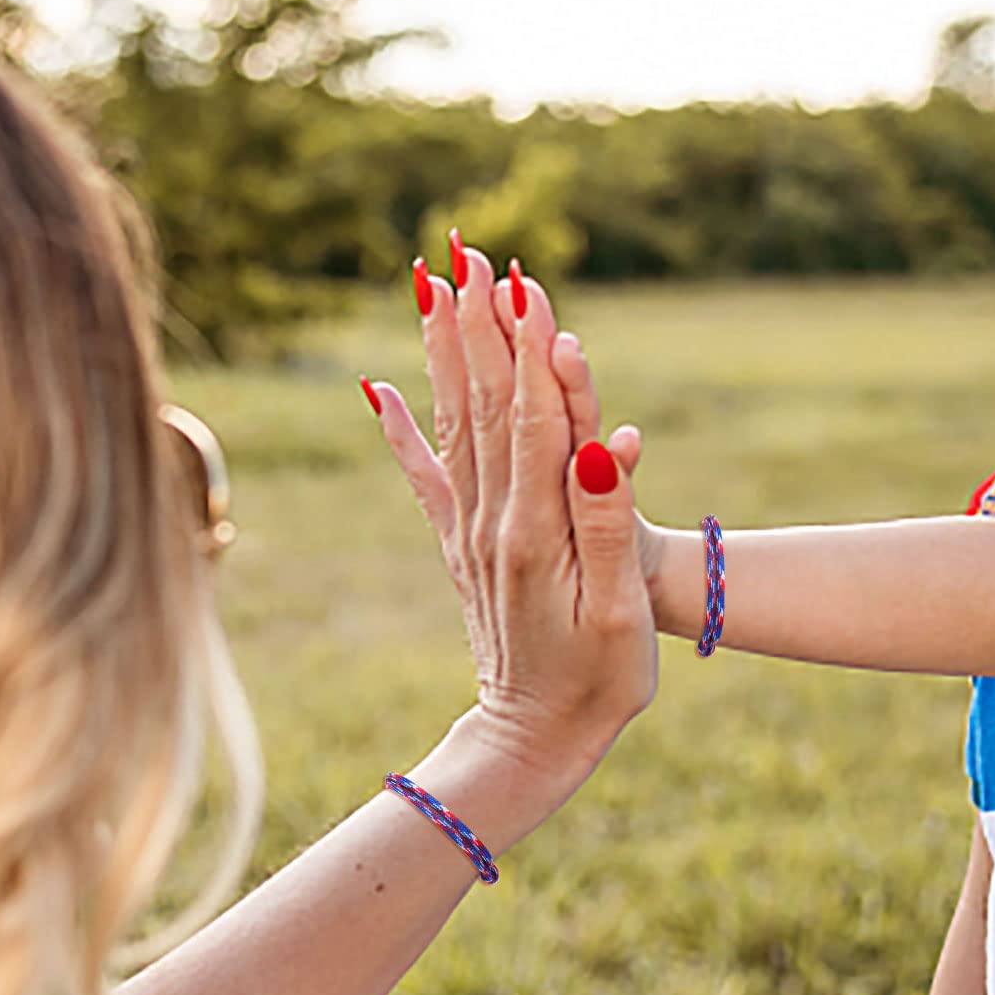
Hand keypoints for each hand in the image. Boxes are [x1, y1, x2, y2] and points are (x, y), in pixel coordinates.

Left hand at [367, 246, 655, 781]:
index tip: (522, 283)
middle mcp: (492, 523)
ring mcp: (470, 532)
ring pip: (455, 424)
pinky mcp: (461, 546)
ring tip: (434, 285)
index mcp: (537, 534)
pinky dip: (402, 429)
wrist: (534, 742)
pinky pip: (426, 475)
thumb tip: (607, 444)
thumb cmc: (599, 685)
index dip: (532, 350)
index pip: (534, 422)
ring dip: (447, 352)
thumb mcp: (618, 614)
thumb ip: (609, 525)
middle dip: (481, 325)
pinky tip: (377, 387)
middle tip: (469, 252)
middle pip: (486, 406)